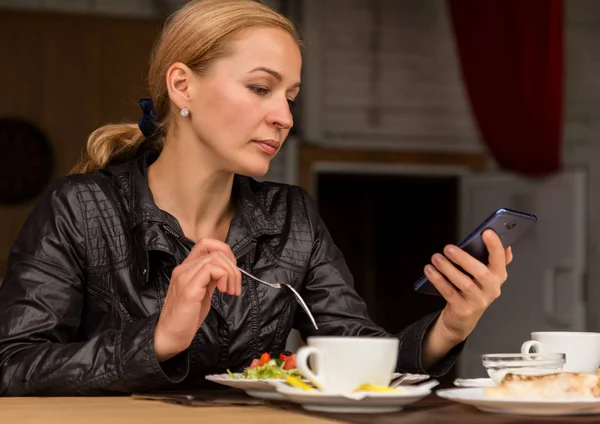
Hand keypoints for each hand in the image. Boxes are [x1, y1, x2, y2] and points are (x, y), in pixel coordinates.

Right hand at [154, 238, 241, 360]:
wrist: (169, 336)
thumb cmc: (186, 318)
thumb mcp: (204, 292)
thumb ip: (212, 278)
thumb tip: (227, 270)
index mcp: (186, 268)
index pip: (206, 244)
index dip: (225, 252)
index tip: (232, 271)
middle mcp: (183, 269)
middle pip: (214, 250)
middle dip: (232, 266)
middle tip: (235, 286)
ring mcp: (185, 277)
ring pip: (215, 258)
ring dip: (231, 273)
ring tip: (231, 291)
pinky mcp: (189, 289)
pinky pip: (211, 270)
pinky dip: (224, 277)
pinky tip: (224, 291)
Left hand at [424, 230, 512, 342]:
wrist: (462, 319)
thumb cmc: (473, 292)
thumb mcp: (485, 277)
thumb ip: (494, 260)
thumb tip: (506, 245)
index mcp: (498, 277)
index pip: (501, 260)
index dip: (495, 246)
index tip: (487, 232)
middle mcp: (491, 290)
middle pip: (482, 273)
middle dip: (464, 258)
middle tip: (448, 248)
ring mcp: (478, 301)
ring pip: (464, 283)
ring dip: (447, 268)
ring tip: (436, 258)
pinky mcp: (463, 309)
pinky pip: (449, 292)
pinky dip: (438, 280)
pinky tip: (430, 270)